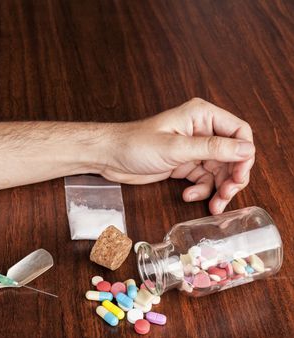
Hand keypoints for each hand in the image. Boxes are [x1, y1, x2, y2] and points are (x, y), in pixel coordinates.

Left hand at [99, 98, 254, 213]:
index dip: (244, 154)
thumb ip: (212, 149)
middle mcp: (201, 130)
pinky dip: (202, 190)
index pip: (239, 131)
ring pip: (219, 170)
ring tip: (214, 205)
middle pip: (232, 154)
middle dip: (232, 177)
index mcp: (201, 116)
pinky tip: (190, 195)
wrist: (109, 157)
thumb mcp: (176, 148)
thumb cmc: (135, 144)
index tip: (239, 175)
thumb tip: (246, 149)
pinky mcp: (184, 163)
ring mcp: (193, 148)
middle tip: (227, 195)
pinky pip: (204, 178)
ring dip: (219, 188)